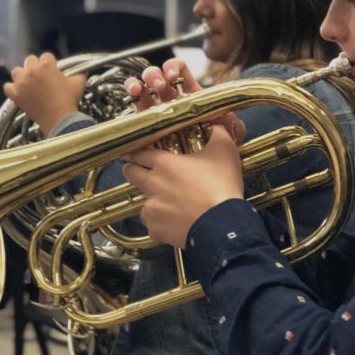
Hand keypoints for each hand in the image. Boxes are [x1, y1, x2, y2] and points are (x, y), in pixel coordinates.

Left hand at [4, 53, 85, 134]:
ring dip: (22, 75)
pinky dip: (12, 88)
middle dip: (35, 66)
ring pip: (16, 71)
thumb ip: (79, 73)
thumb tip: (81, 72)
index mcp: (47, 65)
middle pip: (30, 60)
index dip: (50, 63)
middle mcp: (32, 71)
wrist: (59, 119)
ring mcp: (21, 83)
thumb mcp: (79, 83)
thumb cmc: (68, 100)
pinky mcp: (15, 95)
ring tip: (29, 82)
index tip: (53, 70)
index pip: (46, 56)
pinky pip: (7, 87)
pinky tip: (18, 91)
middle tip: (41, 76)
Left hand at [123, 124, 243, 247]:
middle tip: (143, 172)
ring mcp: (152, 208)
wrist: (223, 224)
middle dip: (133, 170)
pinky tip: (174, 224)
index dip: (135, 151)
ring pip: (142, 202)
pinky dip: (160, 225)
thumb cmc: (222, 185)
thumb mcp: (224, 150)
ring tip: (167, 204)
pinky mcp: (156, 230)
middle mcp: (152, 184)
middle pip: (130, 173)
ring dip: (151, 201)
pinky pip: (152, 226)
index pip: (138, 152)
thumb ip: (217, 132)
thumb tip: (216, 125)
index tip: (132, 152)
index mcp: (164, 163)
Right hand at [125, 58, 245, 141]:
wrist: (199, 173)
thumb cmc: (211, 149)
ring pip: (140, 88)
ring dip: (137, 84)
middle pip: (156, 75)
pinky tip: (130, 103)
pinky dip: (129, 102)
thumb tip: (236, 125)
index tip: (172, 75)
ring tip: (137, 90)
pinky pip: (131, 110)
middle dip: (154, 75)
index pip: (178, 70)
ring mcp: (153, 110)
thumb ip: (232, 128)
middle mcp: (168, 98)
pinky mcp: (141, 125)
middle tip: (159, 87)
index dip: (173, 67)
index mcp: (187, 93)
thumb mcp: (226, 136)